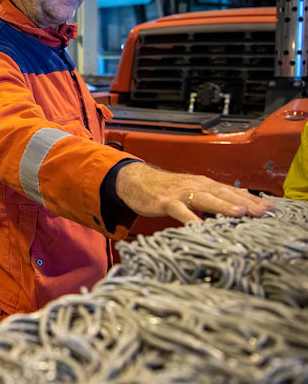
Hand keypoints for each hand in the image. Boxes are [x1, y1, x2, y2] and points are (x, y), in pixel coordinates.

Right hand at [115, 162, 273, 223]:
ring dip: (223, 206)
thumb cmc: (165, 188)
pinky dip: (190, 218)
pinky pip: (180, 211)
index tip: (271, 210)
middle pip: (225, 194)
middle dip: (245, 203)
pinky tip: (198, 226)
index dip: (253, 200)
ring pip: (206, 199)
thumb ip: (215, 195)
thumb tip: (241, 198)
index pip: (233, 192)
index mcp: (205, 184)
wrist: (136, 180)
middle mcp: (196, 185)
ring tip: (240, 214)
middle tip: (264, 213)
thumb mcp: (193, 188)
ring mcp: (181, 193)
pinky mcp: (166, 202)